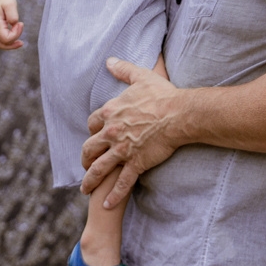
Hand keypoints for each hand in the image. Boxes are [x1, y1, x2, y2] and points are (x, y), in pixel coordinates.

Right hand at [0, 0, 23, 48]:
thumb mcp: (11, 4)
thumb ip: (13, 15)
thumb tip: (14, 24)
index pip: (6, 38)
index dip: (16, 34)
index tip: (21, 23)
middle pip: (0, 44)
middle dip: (12, 45)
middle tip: (22, 42)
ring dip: (9, 45)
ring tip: (20, 43)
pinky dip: (7, 41)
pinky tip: (15, 36)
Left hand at [80, 58, 184, 207]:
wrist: (179, 114)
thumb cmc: (162, 94)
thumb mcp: (140, 77)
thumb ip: (123, 69)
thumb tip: (109, 60)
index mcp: (111, 112)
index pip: (92, 123)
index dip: (92, 130)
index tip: (94, 135)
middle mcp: (111, 132)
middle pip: (90, 148)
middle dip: (85, 158)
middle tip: (85, 165)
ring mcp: (123, 150)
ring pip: (99, 168)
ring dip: (90, 180)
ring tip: (85, 189)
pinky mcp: (136, 163)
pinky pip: (122, 183)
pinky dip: (113, 196)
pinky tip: (106, 205)